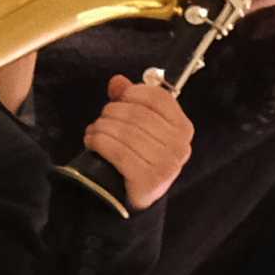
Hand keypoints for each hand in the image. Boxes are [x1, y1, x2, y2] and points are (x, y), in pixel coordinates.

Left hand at [85, 71, 195, 210]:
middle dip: (111, 113)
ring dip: (100, 128)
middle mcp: (179, 147)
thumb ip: (130, 100)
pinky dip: (98, 142)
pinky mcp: (147, 179)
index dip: (133, 93)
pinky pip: (116, 151)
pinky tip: (92, 142)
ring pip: (123, 131)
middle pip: (136, 113)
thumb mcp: (140, 124)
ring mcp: (166, 165)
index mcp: (183, 128)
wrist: (136, 194)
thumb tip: (117, 81)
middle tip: (102, 120)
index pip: (157, 97)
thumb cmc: (139, 153)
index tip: (119, 99)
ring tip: (94, 132)